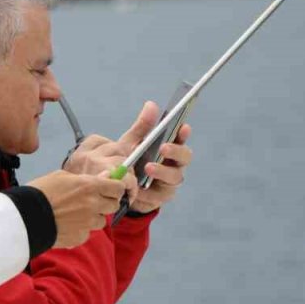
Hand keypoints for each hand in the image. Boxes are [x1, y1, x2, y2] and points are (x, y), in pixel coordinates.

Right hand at [27, 170, 127, 247]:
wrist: (26, 217)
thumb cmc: (41, 191)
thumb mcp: (62, 176)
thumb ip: (86, 178)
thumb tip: (105, 177)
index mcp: (90, 186)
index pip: (118, 187)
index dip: (115, 188)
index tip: (111, 188)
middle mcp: (93, 205)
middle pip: (114, 205)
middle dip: (107, 202)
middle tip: (94, 201)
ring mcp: (88, 223)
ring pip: (101, 221)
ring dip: (94, 217)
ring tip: (77, 214)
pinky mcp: (80, 237)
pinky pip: (87, 233)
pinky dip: (81, 229)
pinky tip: (67, 225)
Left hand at [62, 101, 192, 215]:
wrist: (119, 187)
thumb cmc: (131, 161)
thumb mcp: (132, 143)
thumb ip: (142, 127)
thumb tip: (151, 104)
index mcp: (169, 150)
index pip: (181, 140)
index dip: (183, 134)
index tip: (183, 126)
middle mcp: (174, 165)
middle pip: (184, 158)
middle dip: (176, 152)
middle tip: (163, 147)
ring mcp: (169, 183)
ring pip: (174, 177)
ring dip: (162, 171)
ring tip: (148, 167)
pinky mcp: (160, 199)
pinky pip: (158, 195)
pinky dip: (148, 191)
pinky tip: (138, 188)